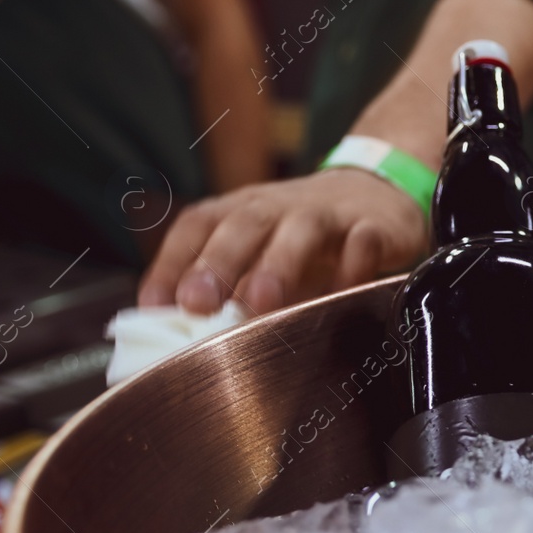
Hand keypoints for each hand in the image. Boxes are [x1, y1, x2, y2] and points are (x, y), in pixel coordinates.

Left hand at [138, 169, 429, 314]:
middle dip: (217, 264)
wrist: (378, 190)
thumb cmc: (305, 236)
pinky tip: (342, 292)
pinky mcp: (373, 227)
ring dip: (278, 264)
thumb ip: (228, 292)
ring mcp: (328, 215)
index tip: (155, 306)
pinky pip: (363, 241)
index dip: (172, 263)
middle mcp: (278, 208)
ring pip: (301, 230)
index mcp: (241, 212)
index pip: (197, 226)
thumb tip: (180, 343)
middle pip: (243, 225)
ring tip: (261, 303)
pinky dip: (353, 265)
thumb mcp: (260, 254)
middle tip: (198, 303)